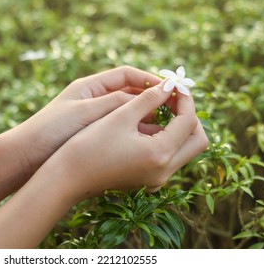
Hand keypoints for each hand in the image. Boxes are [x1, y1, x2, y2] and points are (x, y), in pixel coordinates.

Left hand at [12, 66, 162, 181]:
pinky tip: (150, 141)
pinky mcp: (96, 138)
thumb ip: (115, 102)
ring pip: (128, 114)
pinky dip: (136, 134)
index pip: (126, 75)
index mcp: (90, 87)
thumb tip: (148, 95)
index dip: (149, 78)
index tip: (169, 88)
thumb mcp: (85, 112)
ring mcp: (96, 120)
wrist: (26, 157)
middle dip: (152, 99)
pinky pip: (122, 132)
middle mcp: (95, 101)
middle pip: (130, 94)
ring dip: (147, 118)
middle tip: (174, 107)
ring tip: (167, 126)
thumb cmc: (51, 130)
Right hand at [43, 81, 207, 200]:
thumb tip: (170, 85)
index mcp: (159, 155)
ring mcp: (156, 179)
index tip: (174, 83)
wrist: (66, 178)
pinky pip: (170, 156)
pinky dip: (167, 137)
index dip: (185, 98)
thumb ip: (148, 98)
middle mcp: (164, 171)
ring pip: (185, 149)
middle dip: (189, 114)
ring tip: (160, 106)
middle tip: (172, 97)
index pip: (189, 121)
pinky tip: (148, 123)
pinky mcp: (147, 180)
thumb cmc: (88, 145)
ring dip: (179, 126)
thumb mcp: (119, 116)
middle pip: (197, 140)